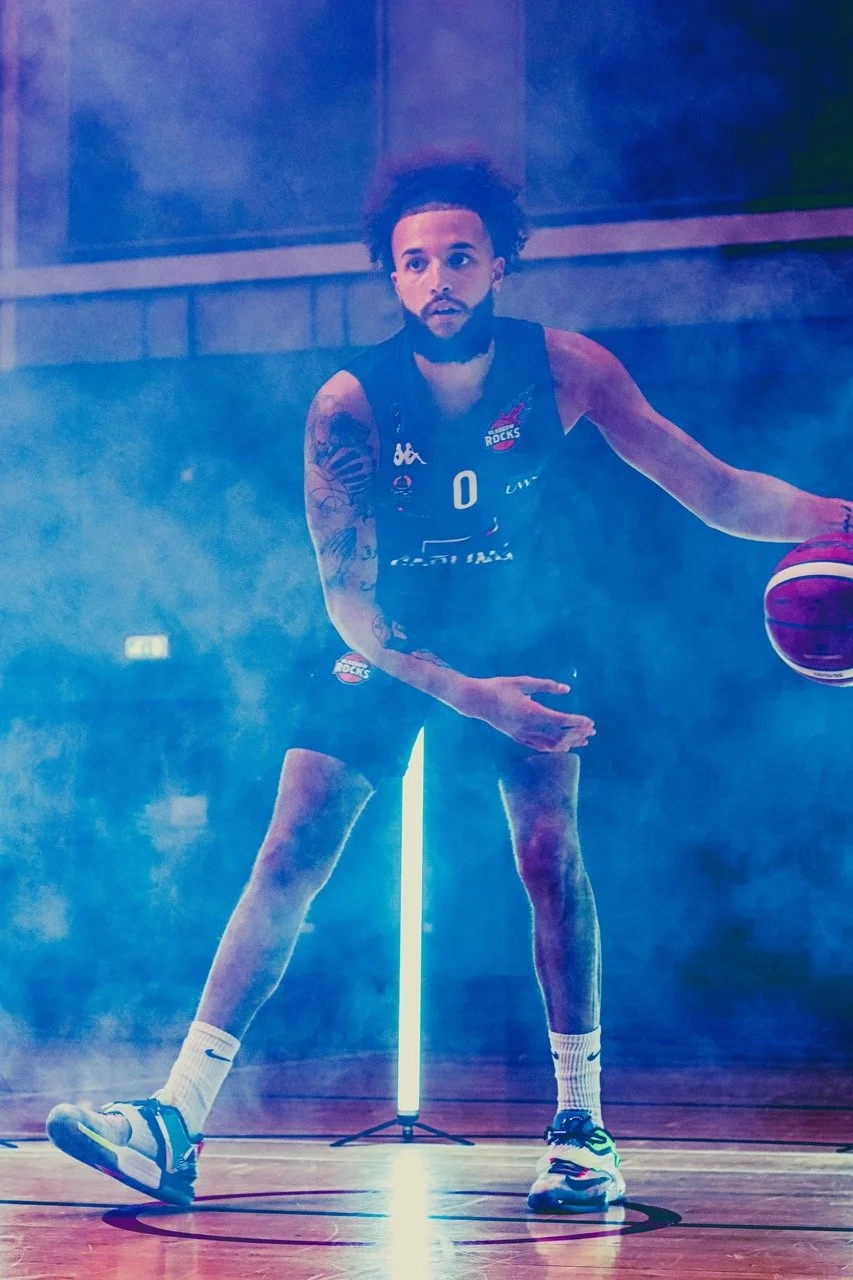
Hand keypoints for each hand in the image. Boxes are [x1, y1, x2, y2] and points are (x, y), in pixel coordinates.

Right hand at [455, 676, 594, 751]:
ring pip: (551, 744)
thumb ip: (546, 685)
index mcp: (531, 711)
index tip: (590, 722)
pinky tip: (564, 745)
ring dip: (569, 742)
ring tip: (583, 740)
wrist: (477, 701)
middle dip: (578, 734)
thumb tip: (567, 689)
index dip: (577, 722)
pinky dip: (554, 747)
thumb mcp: (523, 682)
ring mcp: (522, 734)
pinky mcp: (517, 737)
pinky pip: (539, 746)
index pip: (560, 720)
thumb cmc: (499, 687)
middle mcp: (528, 726)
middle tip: (592, 731)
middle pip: (559, 735)